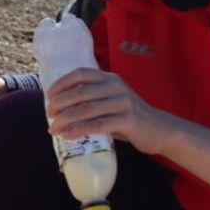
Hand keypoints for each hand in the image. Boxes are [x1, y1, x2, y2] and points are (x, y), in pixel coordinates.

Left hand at [43, 67, 167, 154]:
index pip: (80, 74)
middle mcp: (116, 86)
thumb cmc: (129, 117)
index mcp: (110, 78)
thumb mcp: (111, 101)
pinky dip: (79, 130)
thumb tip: (59, 107)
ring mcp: (123, 102)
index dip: (61, 83)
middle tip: (48, 115)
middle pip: (80, 92)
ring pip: (86, 109)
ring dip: (65, 120)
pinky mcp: (128, 120)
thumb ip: (92, 99)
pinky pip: (98, 125)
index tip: (48, 96)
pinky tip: (68, 135)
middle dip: (59, 103)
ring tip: (53, 129)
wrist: (160, 130)